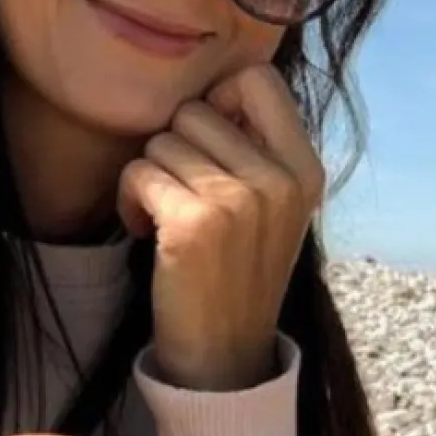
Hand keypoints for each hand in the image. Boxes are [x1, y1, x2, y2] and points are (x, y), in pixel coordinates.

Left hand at [116, 65, 323, 391]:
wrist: (224, 356)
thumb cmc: (239, 273)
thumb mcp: (275, 208)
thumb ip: (260, 149)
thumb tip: (217, 88)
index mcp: (306, 170)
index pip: (258, 79)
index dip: (219, 98)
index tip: (209, 143)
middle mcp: (280, 181)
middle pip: (195, 110)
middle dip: (175, 147)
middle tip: (183, 193)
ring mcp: (240, 202)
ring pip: (161, 141)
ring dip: (150, 176)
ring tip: (166, 217)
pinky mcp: (194, 225)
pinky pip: (138, 172)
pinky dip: (130, 200)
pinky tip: (145, 232)